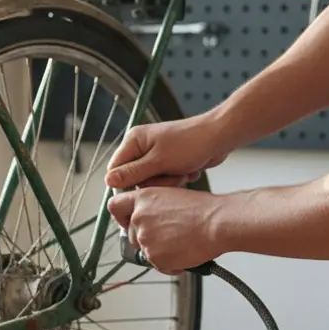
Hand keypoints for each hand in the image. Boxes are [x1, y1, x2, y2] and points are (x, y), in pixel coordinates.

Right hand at [104, 115, 231, 190]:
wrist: (219, 136)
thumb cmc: (191, 143)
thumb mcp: (158, 161)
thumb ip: (132, 173)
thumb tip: (108, 181)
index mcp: (134, 141)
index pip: (115, 169)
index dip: (124, 184)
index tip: (139, 193)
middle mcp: (142, 147)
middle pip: (134, 179)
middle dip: (154, 183)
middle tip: (170, 175)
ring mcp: (156, 155)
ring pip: (151, 182)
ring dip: (168, 183)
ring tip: (182, 172)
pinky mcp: (168, 162)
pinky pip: (164, 180)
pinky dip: (176, 180)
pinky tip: (188, 171)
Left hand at [107, 187, 222, 273]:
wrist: (217, 223)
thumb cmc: (202, 209)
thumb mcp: (171, 195)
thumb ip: (152, 205)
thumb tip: (147, 215)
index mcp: (142, 199)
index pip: (114, 206)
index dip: (121, 216)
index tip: (129, 221)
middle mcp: (139, 218)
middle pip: (132, 234)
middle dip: (148, 238)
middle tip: (169, 236)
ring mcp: (145, 239)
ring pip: (146, 251)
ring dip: (160, 251)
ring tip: (181, 242)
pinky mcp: (155, 257)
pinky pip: (158, 264)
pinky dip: (170, 263)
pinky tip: (185, 253)